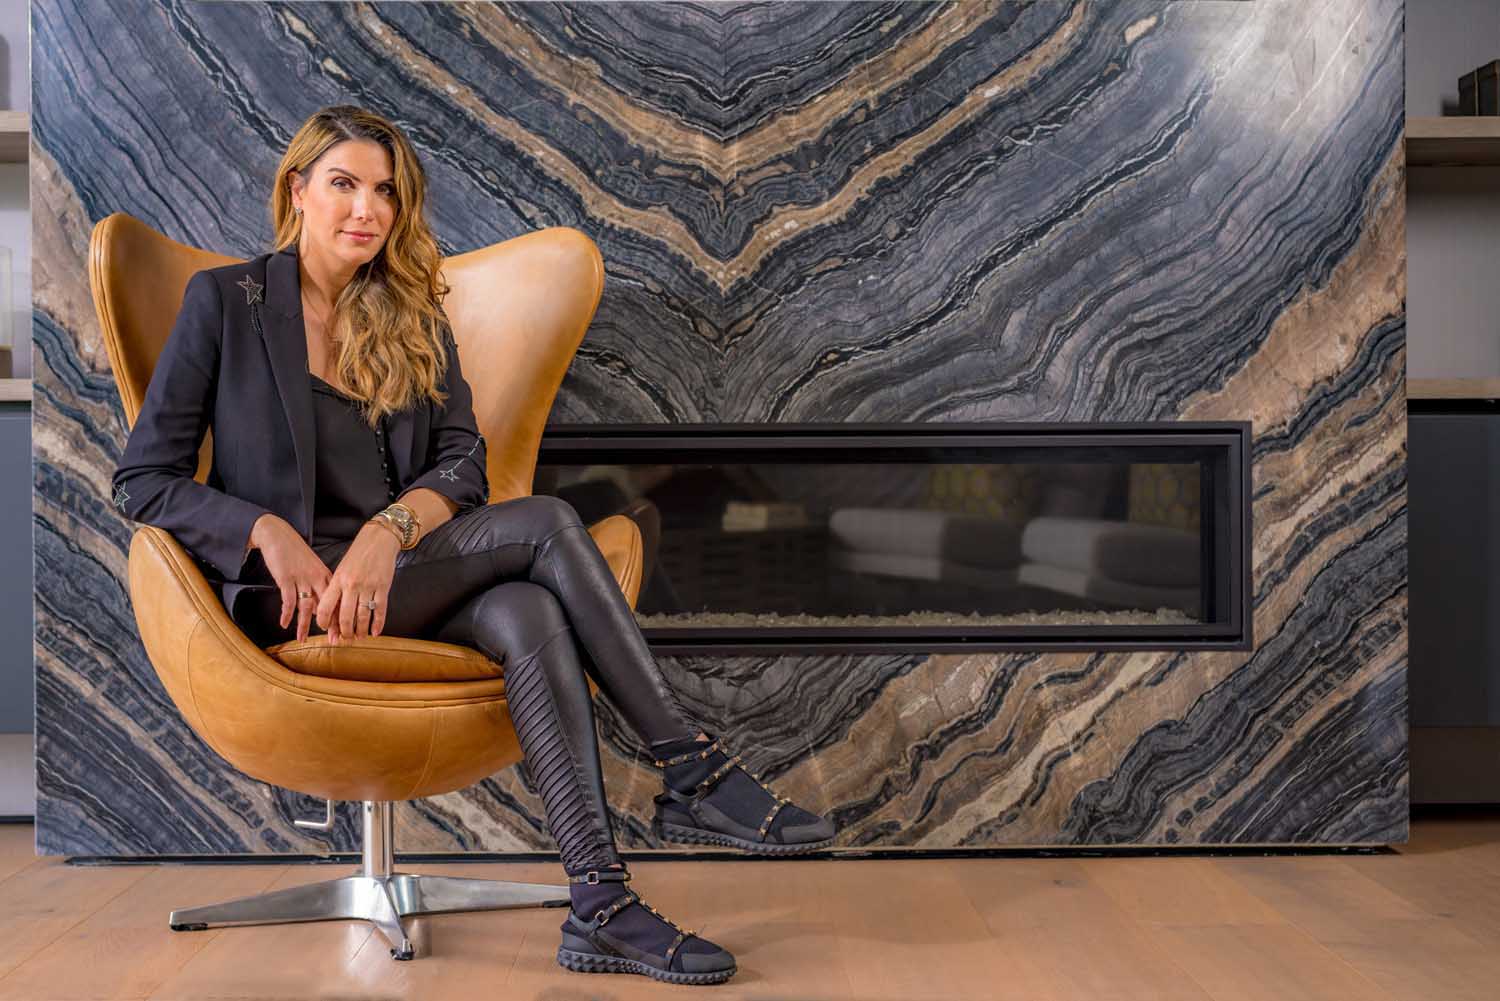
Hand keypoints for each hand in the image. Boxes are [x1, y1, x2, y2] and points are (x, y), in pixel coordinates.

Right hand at [250, 513, 331, 641]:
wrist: (278, 535)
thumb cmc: (295, 553)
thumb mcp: (312, 568)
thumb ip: (318, 587)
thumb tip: (320, 609)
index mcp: (326, 576)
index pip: (337, 601)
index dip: (341, 618)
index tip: (344, 633)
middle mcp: (317, 578)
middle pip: (327, 606)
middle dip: (331, 626)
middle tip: (333, 642)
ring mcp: (302, 578)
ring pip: (307, 607)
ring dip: (304, 625)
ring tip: (302, 639)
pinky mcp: (286, 578)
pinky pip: (288, 600)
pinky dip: (286, 614)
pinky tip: (284, 624)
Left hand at [316, 522, 399, 643]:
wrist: (379, 540)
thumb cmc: (358, 555)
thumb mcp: (341, 569)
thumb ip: (336, 589)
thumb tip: (333, 611)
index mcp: (338, 580)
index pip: (326, 607)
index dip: (324, 622)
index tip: (326, 630)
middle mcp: (352, 585)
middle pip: (346, 617)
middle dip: (345, 632)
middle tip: (345, 639)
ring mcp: (368, 586)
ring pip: (363, 616)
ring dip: (361, 631)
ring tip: (359, 637)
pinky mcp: (383, 587)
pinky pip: (380, 610)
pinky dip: (378, 624)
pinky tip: (375, 632)